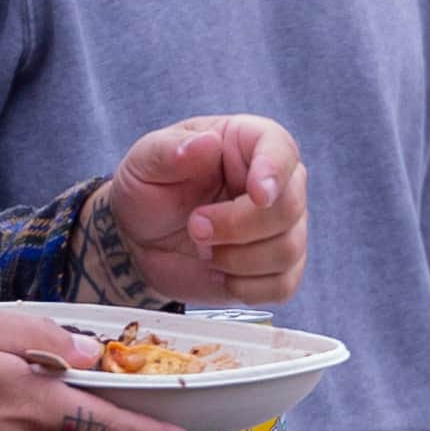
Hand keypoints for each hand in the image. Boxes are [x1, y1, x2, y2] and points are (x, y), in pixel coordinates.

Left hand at [87, 115, 307, 308]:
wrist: (141, 242)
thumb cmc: (149, 192)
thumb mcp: (143, 163)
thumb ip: (168, 151)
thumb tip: (205, 143)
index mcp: (248, 144)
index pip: (281, 150)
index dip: (275, 171)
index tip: (257, 194)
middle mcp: (276, 183)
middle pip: (289, 207)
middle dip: (237, 226)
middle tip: (194, 227)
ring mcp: (282, 228)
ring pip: (287, 249)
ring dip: (236, 259)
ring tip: (201, 248)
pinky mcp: (278, 268)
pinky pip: (282, 285)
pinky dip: (245, 286)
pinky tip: (219, 272)